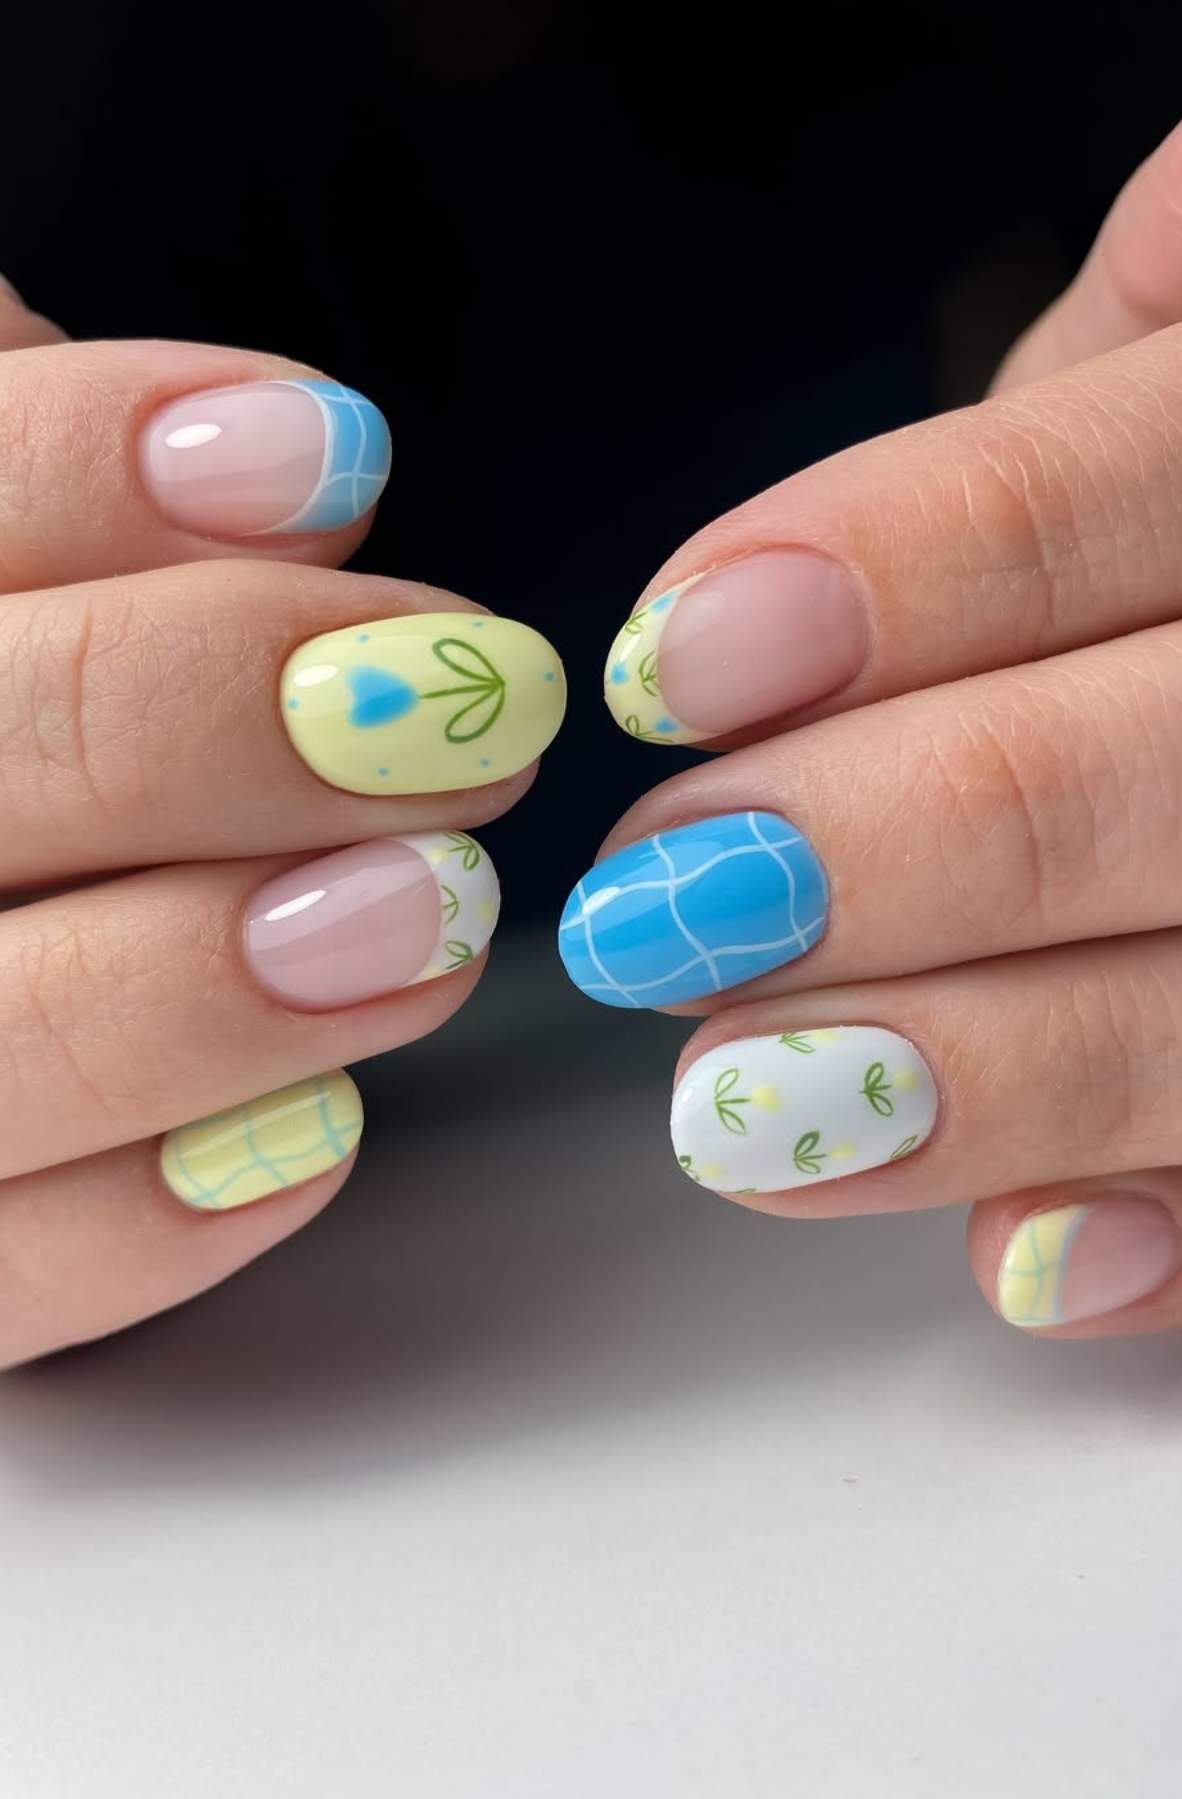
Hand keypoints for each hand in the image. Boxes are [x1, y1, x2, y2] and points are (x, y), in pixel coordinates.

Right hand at [0, 288, 564, 1365]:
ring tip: (433, 910)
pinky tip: (315, 1127)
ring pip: (9, 1048)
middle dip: (227, 718)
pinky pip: (17, 1284)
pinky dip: (170, 1215)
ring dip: (232, 976)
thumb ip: (61, 497)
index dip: (106, 470)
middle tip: (463, 703)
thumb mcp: (8, 573)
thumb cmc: (10, 744)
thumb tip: (292, 464)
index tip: (335, 457)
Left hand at [560, 101, 1181, 1338]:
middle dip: (890, 851)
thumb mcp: (1139, 385)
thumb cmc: (1171, 514)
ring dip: (983, 1073)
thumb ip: (1033, 443)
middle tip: (666, 909)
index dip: (895, 586)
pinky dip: (1166, 1236)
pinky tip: (1022, 1259)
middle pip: (1164, 777)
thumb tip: (806, 546)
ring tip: (749, 1102)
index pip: (1117, 500)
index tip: (667, 671)